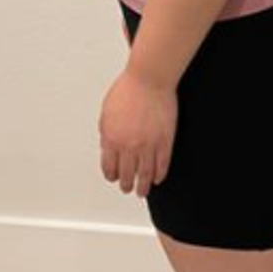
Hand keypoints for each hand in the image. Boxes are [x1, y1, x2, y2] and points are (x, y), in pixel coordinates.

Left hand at [99, 67, 177, 197]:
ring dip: (143, 186)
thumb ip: (106, 131)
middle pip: (127, 174)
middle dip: (126, 185)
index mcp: (111, 138)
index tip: (114, 179)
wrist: (149, 80)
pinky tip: (158, 178)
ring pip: (145, 173)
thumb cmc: (129, 89)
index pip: (109, 166)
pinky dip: (160, 174)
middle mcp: (129, 145)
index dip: (112, 175)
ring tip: (143, 191)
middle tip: (128, 189)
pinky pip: (162, 163)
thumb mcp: (106, 112)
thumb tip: (107, 143)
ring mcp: (148, 144)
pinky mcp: (165, 140)